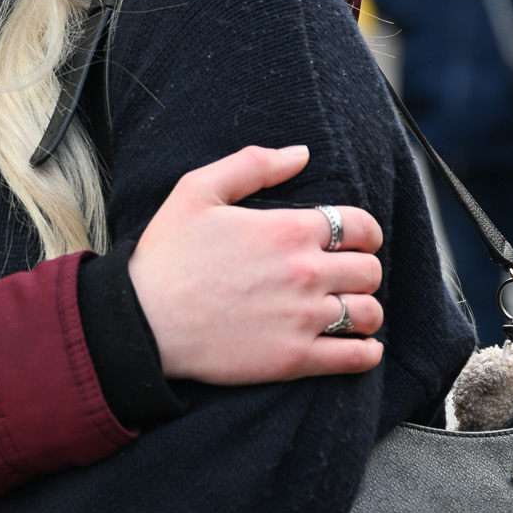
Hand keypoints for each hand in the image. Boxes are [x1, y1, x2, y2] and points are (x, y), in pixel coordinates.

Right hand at [127, 144, 383, 382]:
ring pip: (370, 312)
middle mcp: (304, 272)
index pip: (361, 227)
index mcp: (288, 230)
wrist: (141, 323)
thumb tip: (302, 154)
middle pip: (370, 270)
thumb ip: (253, 164)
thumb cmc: (165, 255)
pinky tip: (361, 346)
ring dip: (366, 310)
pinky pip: (356, 357)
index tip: (356, 242)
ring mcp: (303, 318)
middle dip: (363, 270)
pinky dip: (367, 351)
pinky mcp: (294, 359)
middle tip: (345, 278)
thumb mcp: (196, 190)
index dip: (365, 233)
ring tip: (350, 311)